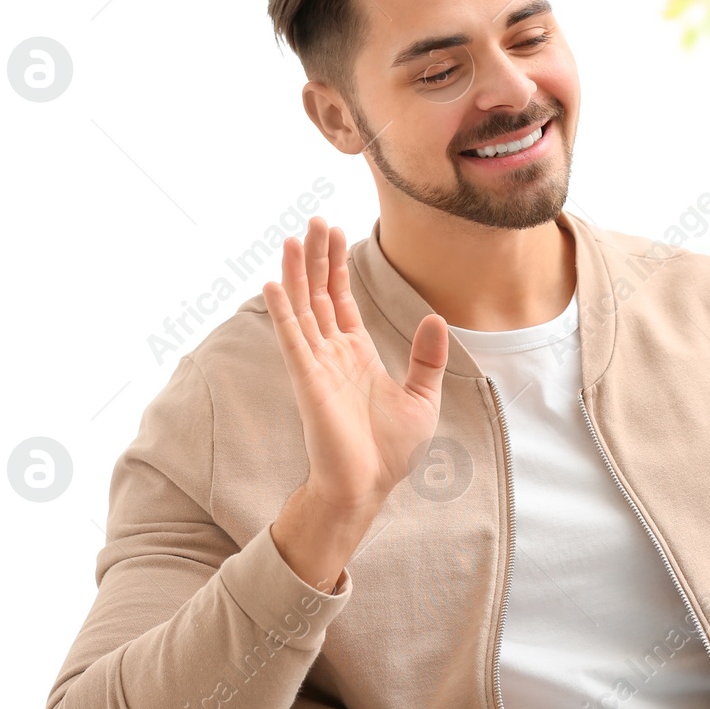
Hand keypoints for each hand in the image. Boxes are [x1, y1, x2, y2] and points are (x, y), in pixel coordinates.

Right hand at [262, 216, 450, 522]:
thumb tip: (435, 318)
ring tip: (294, 239)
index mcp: (355, 353)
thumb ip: (427, 358)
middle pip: (319, 294)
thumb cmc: (391, 451)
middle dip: (317, 258)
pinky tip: (274, 284)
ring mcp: (317, 365)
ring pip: (303, 309)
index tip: (335, 231)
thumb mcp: (423, 397)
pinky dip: (283, 312)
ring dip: (297, 274)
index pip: (340, 299)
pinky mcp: (308, 382)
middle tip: (314, 221)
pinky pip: (292, 340)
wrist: (369, 487)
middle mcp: (331, 353)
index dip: (337, 265)